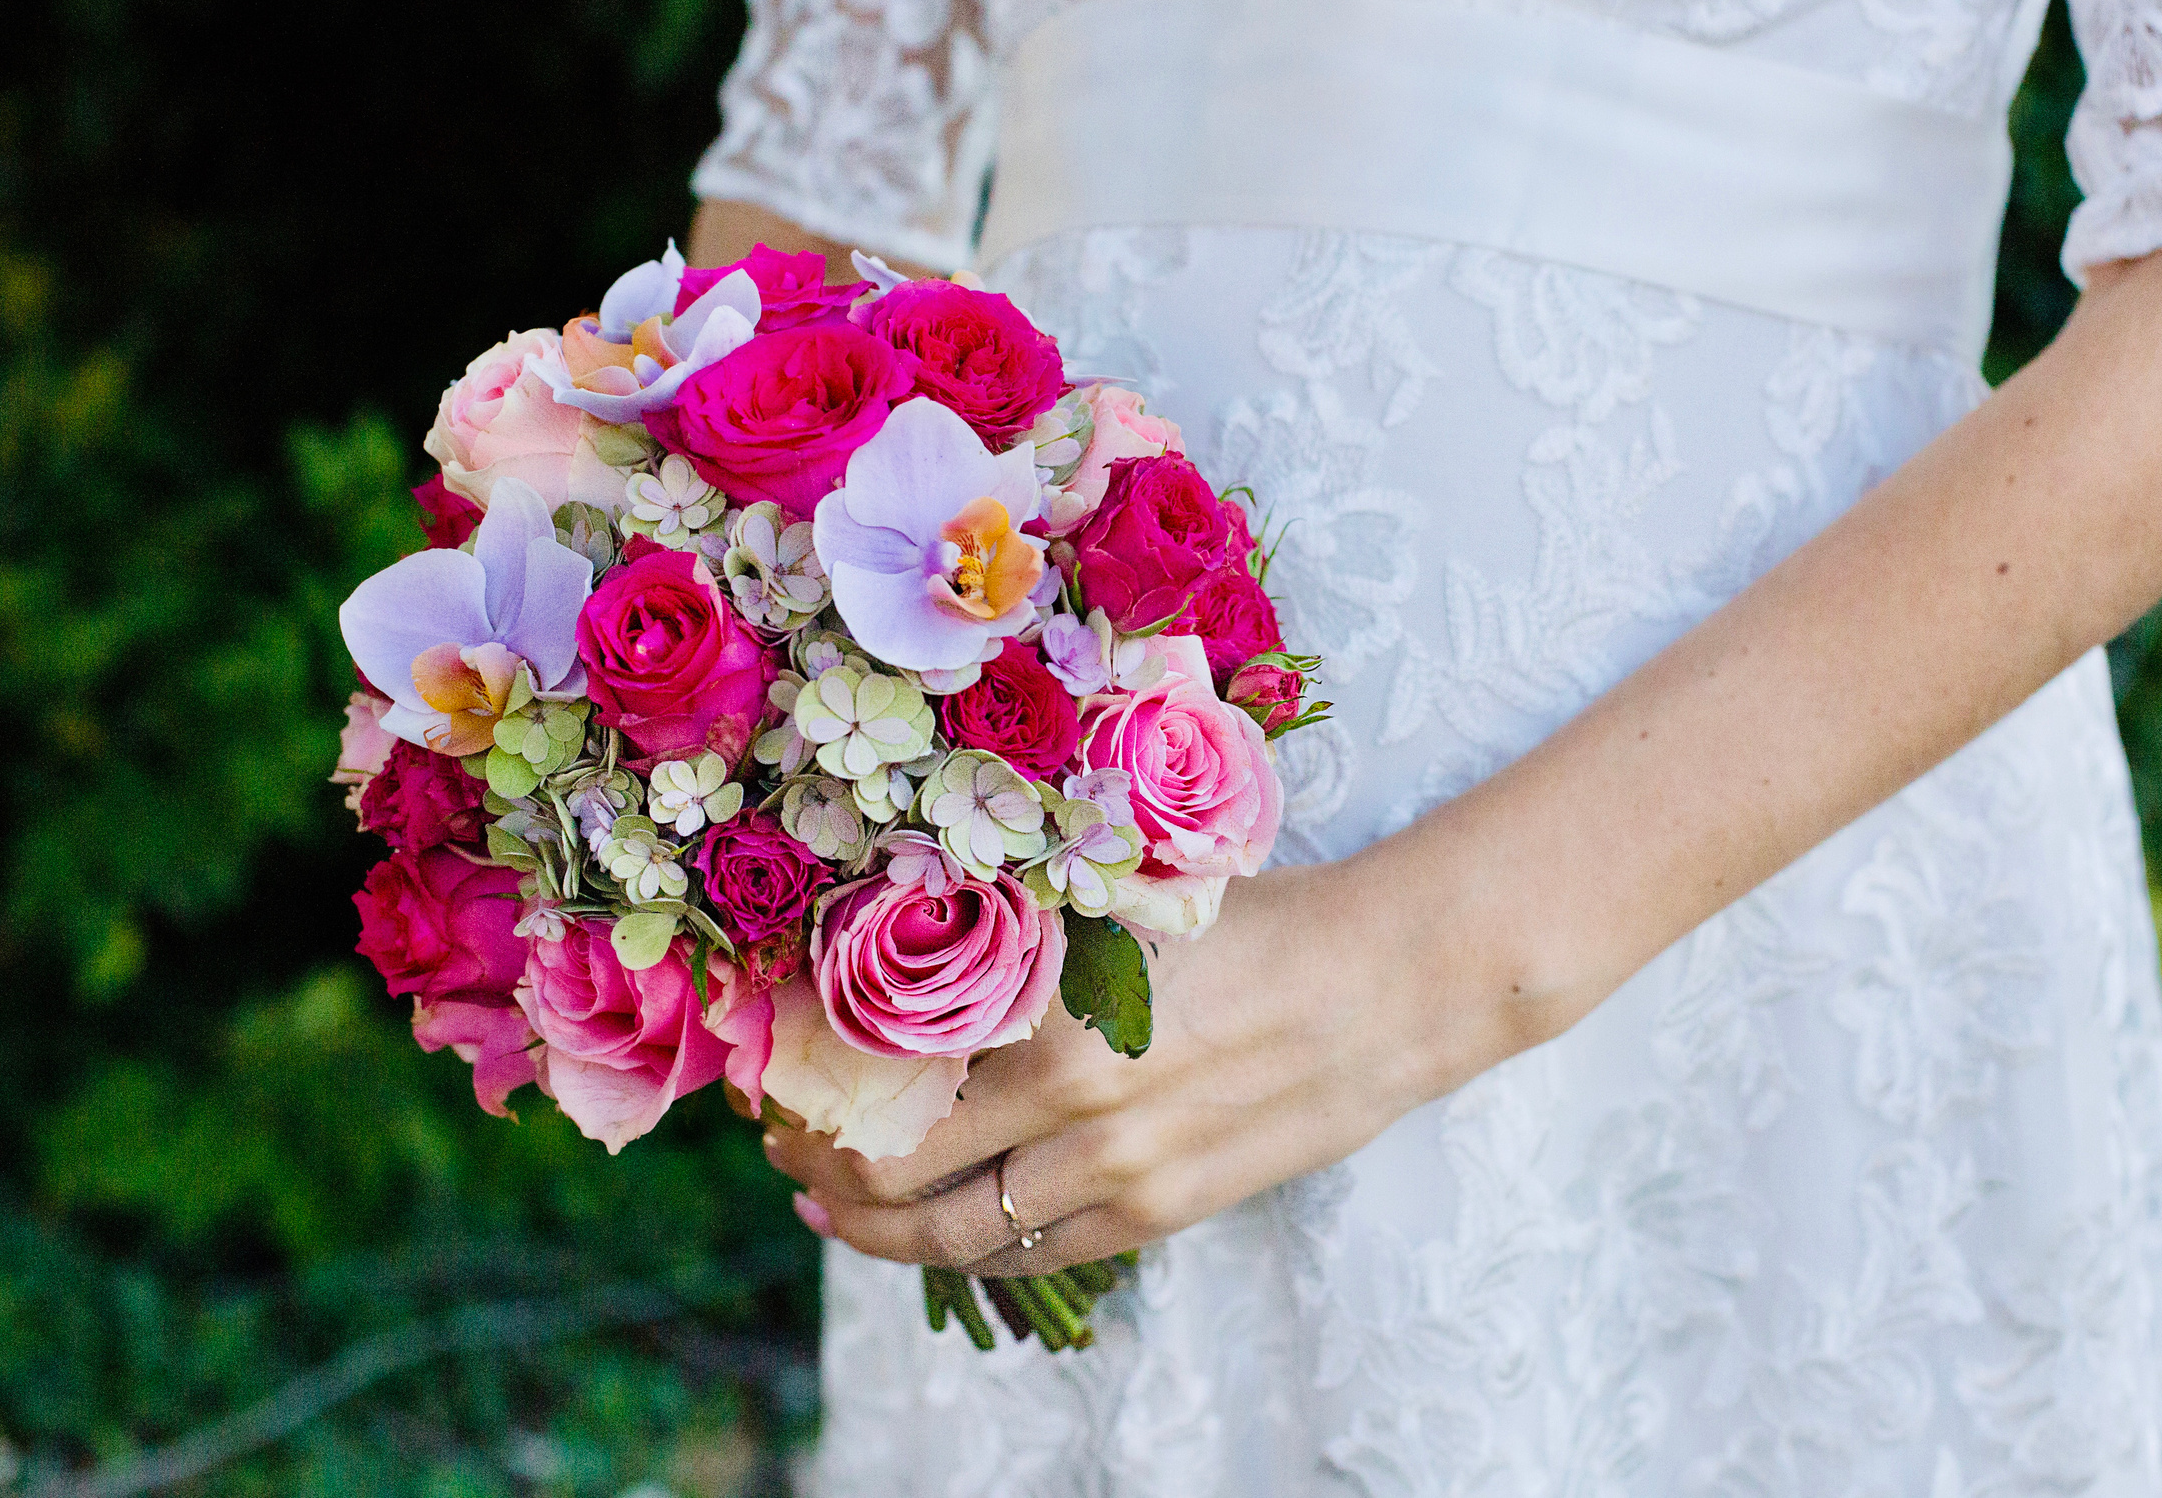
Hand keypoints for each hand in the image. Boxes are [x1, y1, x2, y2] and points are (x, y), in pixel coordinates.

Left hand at [762, 854, 1511, 1275]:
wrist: (1390, 985)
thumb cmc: (1258, 919)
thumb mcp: (1119, 907)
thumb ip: (1014, 941)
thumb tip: (894, 948)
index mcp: (1052, 1026)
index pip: (880, 1093)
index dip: (807, 1096)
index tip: (771, 1078)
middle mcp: (1074, 1117)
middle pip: (893, 1183)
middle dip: (818, 1168)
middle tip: (783, 1142)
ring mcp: (1119, 1179)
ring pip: (952, 1238)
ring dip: (871, 1226)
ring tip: (831, 1201)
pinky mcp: (1162, 1214)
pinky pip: (1029, 1254)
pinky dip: (961, 1249)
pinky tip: (931, 1227)